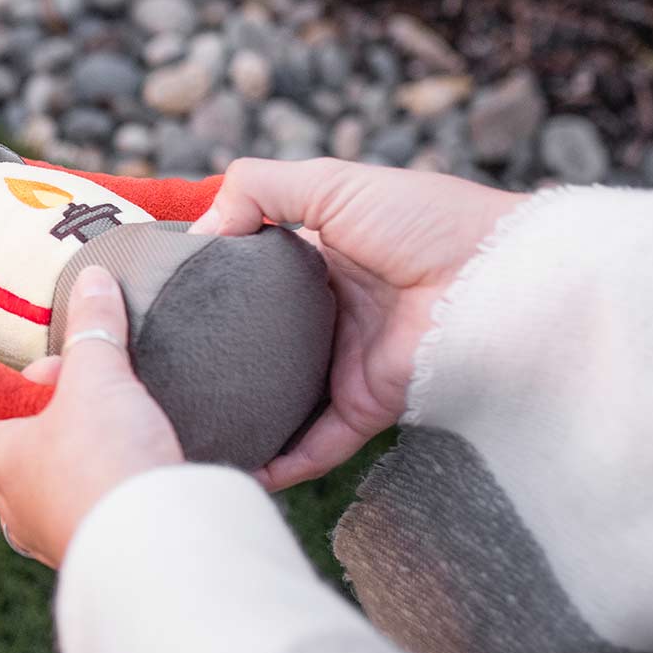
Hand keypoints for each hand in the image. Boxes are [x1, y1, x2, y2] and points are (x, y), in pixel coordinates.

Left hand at [0, 267, 183, 568]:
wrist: (154, 544)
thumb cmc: (106, 456)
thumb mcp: (100, 374)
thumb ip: (94, 325)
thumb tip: (92, 278)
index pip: (9, 409)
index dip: (50, 383)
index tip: (88, 374)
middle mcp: (16, 507)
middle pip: (43, 446)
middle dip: (80, 425)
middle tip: (120, 407)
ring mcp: (56, 539)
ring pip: (73, 486)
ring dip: (104, 464)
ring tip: (142, 441)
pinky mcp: (100, 558)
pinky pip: (106, 517)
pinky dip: (126, 498)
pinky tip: (153, 481)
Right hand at [190, 159, 523, 488]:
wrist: (495, 274)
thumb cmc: (425, 219)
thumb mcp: (330, 181)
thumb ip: (258, 189)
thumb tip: (199, 230)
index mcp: (319, 259)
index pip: (249, 280)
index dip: (207, 292)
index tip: (158, 309)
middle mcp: (329, 314)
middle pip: (258, 347)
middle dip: (213, 366)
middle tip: (158, 380)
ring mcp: (347, 363)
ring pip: (281, 401)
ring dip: (242, 420)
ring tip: (186, 434)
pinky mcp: (368, 404)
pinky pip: (317, 444)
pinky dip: (281, 462)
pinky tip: (240, 470)